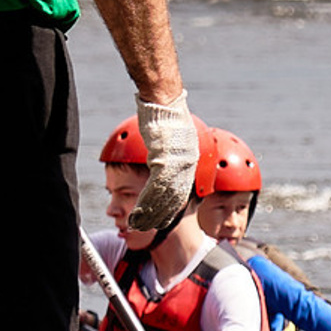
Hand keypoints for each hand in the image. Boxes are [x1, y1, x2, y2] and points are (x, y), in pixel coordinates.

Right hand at [127, 92, 199, 231]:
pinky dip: (145, 205)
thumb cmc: (166, 114)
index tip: (164, 220)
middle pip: (174, 200)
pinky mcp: (164, 163)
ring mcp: (177, 166)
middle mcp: (188, 167)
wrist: (164, 101)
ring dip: (151, 215)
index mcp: (192, 162)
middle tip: (149, 229)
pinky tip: (138, 214)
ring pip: (164, 199)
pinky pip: (154, 190)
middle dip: (161, 217)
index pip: (183, 193)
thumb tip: (166, 157)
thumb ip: (173, 152)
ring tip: (139, 226)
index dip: (172, 209)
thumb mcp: (175, 137)